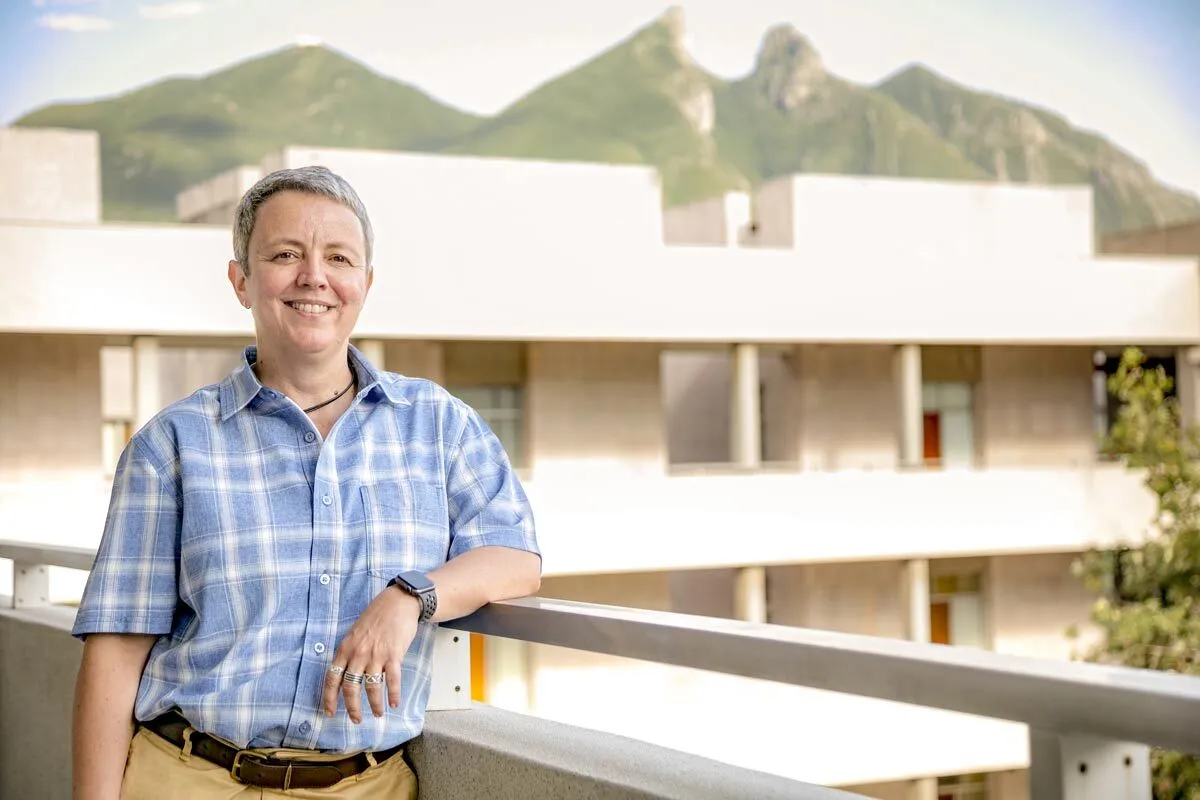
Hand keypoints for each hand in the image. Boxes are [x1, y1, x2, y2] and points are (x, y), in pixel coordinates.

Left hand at [323, 588, 420, 722]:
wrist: (398, 602)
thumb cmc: (377, 617)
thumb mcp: (355, 633)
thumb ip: (349, 652)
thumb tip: (345, 674)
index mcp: (345, 648)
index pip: (332, 678)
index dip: (329, 698)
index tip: (329, 712)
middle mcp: (358, 653)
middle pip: (350, 688)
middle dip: (352, 707)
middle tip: (356, 719)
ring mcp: (376, 655)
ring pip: (371, 687)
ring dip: (375, 704)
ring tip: (378, 713)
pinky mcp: (393, 654)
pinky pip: (392, 680)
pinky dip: (393, 694)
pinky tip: (394, 703)